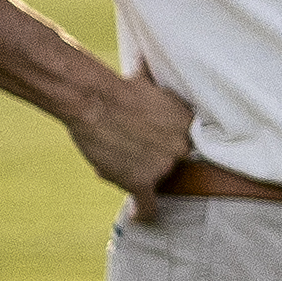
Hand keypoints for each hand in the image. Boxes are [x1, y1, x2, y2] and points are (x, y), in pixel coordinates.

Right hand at [62, 69, 196, 201]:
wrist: (92, 100)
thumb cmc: (115, 89)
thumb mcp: (146, 84)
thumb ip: (155, 90)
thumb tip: (148, 64)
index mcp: (188, 124)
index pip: (186, 144)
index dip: (168, 145)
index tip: (158, 146)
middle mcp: (182, 147)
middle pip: (171, 163)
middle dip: (151, 157)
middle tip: (129, 145)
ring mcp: (163, 166)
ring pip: (154, 180)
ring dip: (136, 173)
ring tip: (115, 155)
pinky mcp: (141, 181)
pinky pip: (148, 205)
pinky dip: (143, 212)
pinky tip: (138, 216)